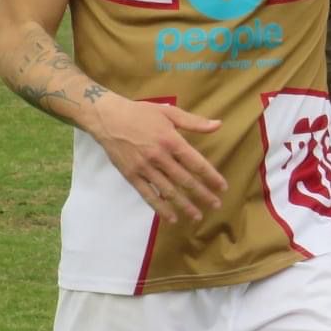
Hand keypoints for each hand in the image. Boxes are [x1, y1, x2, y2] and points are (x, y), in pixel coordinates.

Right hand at [95, 96, 224, 223]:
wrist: (107, 118)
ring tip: (197, 216)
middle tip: (216, 205)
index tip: (222, 187)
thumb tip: (218, 125)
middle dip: (203, 195)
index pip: (196, 163)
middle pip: (185, 180)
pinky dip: (160, 208)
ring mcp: (144, 168)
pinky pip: (148, 195)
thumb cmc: (140, 113)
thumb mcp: (169, 112)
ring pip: (169, 191)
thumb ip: (194, 122)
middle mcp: (159, 157)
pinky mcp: (131, 176)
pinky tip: (171, 218)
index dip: (211, 177)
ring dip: (185, 206)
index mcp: (171, 140)